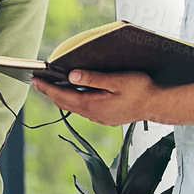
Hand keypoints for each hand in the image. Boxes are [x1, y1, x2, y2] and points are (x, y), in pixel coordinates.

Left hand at [30, 70, 159, 125]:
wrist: (158, 105)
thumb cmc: (141, 89)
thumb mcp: (117, 80)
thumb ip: (93, 78)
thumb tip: (71, 76)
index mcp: (93, 104)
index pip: (62, 96)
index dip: (47, 87)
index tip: (34, 79)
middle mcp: (93, 114)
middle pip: (65, 103)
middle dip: (50, 92)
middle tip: (37, 81)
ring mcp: (100, 118)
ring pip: (74, 107)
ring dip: (61, 97)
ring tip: (51, 86)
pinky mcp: (106, 118)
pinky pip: (84, 109)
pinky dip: (74, 100)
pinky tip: (74, 94)